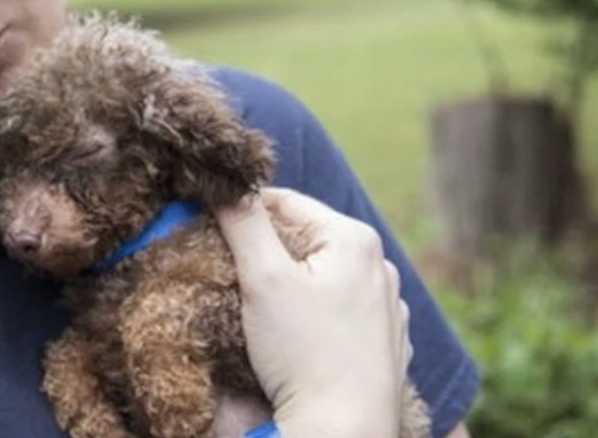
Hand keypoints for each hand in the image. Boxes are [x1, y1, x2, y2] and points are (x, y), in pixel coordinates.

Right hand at [213, 188, 412, 437]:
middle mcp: (379, 265)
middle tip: (233, 274)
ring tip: (262, 309)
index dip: (242, 211)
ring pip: (322, 274)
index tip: (210, 229)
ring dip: (291, 282)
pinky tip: (296, 335)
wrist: (344, 429)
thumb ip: (243, 223)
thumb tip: (226, 184)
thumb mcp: (262, 279)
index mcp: (354, 238)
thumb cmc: (304, 354)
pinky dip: (315, 312)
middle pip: (304, 238)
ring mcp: (386, 305)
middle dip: (266, 251)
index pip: (284, 201)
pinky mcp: (384, 340)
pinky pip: (340, 308)